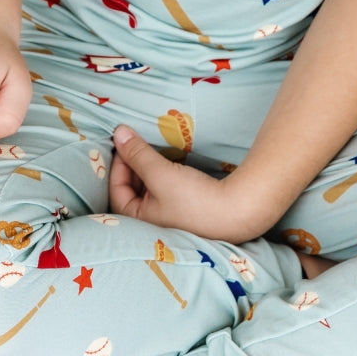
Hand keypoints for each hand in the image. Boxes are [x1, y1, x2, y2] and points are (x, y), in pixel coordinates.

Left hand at [108, 126, 266, 242]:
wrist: (239, 212)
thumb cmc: (194, 199)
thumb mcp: (160, 174)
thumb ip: (138, 154)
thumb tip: (118, 133)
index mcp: (139, 220)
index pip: (117, 190)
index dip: (119, 164)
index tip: (126, 142)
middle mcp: (152, 222)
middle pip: (133, 189)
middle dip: (134, 165)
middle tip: (138, 143)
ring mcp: (170, 217)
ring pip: (151, 188)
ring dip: (149, 169)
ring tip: (153, 150)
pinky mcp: (186, 209)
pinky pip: (166, 189)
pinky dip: (164, 174)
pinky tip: (171, 162)